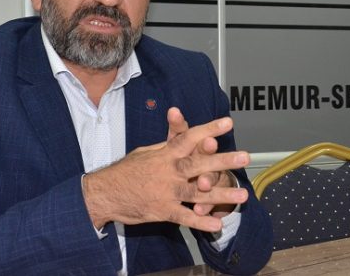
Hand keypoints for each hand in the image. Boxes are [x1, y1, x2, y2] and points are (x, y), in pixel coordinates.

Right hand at [82, 114, 249, 232]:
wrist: (105, 193)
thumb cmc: (125, 171)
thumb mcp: (145, 152)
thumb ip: (166, 146)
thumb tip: (181, 136)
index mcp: (165, 154)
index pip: (189, 137)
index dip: (209, 129)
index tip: (227, 123)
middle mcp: (168, 171)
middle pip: (199, 164)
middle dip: (223, 160)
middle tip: (244, 157)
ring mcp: (167, 192)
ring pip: (198, 192)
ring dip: (221, 194)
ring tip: (242, 195)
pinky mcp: (162, 211)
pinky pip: (185, 217)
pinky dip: (201, 221)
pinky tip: (218, 224)